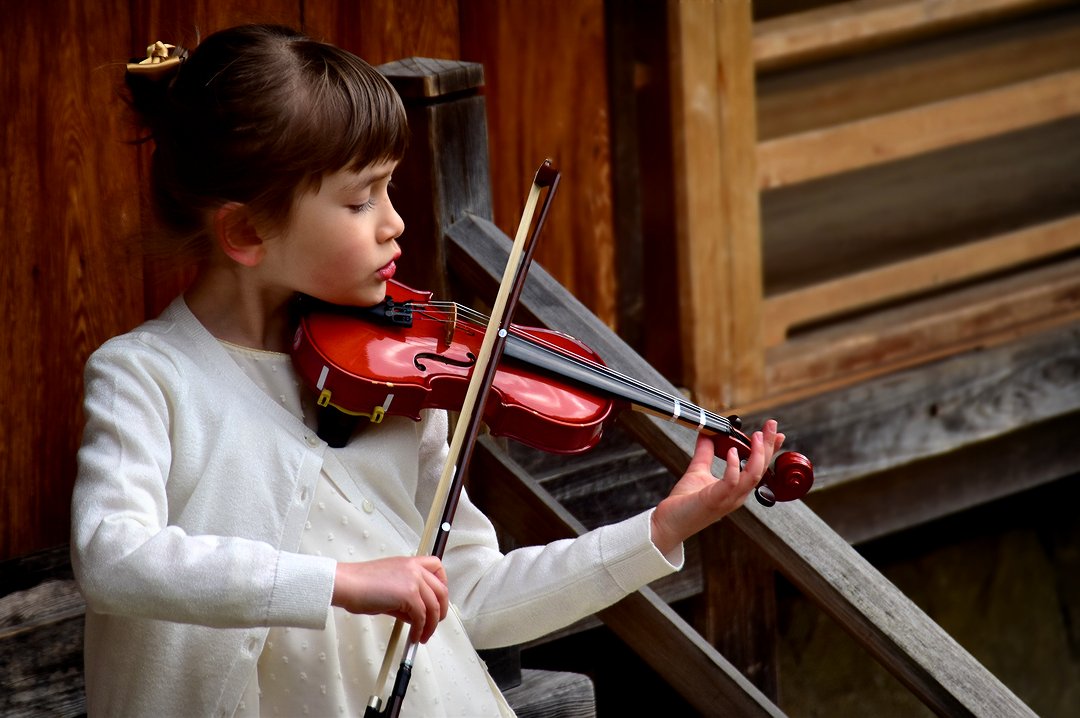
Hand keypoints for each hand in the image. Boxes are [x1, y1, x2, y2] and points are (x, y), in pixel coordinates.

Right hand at [331, 556, 448, 643]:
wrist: (347, 584)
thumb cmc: (361, 585)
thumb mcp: (390, 586)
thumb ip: (406, 598)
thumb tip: (416, 616)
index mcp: (410, 562)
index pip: (437, 567)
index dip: (442, 584)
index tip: (439, 598)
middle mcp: (414, 568)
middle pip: (441, 590)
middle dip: (441, 610)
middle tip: (436, 623)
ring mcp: (413, 580)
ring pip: (434, 606)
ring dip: (432, 625)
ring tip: (424, 636)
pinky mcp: (409, 594)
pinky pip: (422, 616)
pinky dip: (420, 629)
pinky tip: (415, 636)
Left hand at [650, 420, 783, 554]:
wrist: (669, 524)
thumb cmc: (684, 503)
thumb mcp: (698, 471)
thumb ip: (705, 453)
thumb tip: (706, 434)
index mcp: (736, 488)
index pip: (759, 467)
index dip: (769, 450)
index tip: (776, 433)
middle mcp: (737, 494)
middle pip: (761, 468)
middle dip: (768, 446)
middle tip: (772, 425)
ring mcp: (729, 498)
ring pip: (753, 475)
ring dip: (758, 454)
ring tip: (758, 435)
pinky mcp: (716, 499)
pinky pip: (732, 482)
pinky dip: (733, 465)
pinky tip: (732, 450)